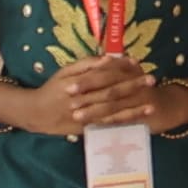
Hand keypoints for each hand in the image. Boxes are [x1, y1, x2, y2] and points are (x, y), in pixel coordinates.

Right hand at [12, 50, 159, 130]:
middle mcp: (81, 100)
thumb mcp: (64, 71)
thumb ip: (86, 65)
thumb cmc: (52, 89)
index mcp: (76, 83)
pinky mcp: (86, 128)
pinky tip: (136, 119)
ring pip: (111, 112)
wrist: (36, 113)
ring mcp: (84, 116)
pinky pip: (106, 125)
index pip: (102, 74)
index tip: (137, 63)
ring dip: (132, 108)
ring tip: (151, 104)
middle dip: (132, 87)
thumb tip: (108, 59)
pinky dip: (122, 122)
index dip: (120, 69)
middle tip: (151, 81)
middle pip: (110, 92)